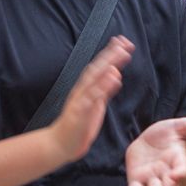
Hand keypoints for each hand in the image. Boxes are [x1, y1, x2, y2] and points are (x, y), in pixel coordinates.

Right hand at [48, 36, 133, 164]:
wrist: (61, 144)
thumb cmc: (79, 124)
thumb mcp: (96, 104)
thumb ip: (105, 89)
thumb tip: (116, 74)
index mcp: (86, 88)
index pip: (99, 67)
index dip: (111, 53)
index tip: (123, 41)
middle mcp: (82, 90)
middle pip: (97, 68)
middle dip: (111, 54)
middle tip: (124, 42)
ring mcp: (81, 99)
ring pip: (94, 78)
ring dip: (108, 64)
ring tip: (121, 53)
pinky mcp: (81, 111)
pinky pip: (93, 96)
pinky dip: (103, 85)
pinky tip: (113, 77)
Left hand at [125, 116, 185, 185]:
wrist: (148, 141)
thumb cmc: (166, 134)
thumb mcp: (177, 126)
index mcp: (177, 159)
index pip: (181, 167)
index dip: (181, 171)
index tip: (179, 175)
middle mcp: (166, 172)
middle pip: (170, 183)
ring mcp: (152, 177)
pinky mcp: (137, 180)